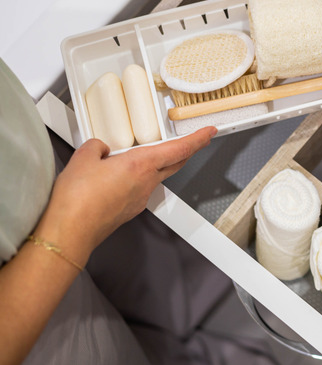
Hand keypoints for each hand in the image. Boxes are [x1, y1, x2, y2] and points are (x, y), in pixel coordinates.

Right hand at [33, 127, 215, 263]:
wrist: (70, 232)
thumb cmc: (77, 201)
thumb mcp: (83, 158)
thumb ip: (97, 146)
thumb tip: (100, 148)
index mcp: (140, 165)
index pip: (179, 149)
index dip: (197, 139)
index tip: (208, 132)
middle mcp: (146, 183)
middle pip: (174, 163)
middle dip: (186, 150)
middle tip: (193, 140)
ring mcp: (140, 198)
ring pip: (156, 176)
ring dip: (156, 164)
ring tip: (139, 155)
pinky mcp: (130, 210)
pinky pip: (139, 188)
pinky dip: (136, 178)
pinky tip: (118, 177)